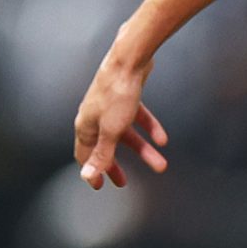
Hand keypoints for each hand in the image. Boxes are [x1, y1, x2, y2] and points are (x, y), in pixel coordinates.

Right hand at [73, 56, 169, 188]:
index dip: (91, 172)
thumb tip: (87, 176)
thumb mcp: (111, 131)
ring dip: (143, 151)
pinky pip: (137, 119)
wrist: (129, 61)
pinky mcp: (126, 98)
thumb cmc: (116, 94)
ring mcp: (110, 108)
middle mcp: (95, 118)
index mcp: (86, 127)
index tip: (100, 186)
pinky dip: (149, 129)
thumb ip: (101, 155)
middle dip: (115, 166)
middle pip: (105, 148)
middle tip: (124, 182)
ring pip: (126, 135)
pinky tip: (162, 139)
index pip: (84, 155)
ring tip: (160, 164)